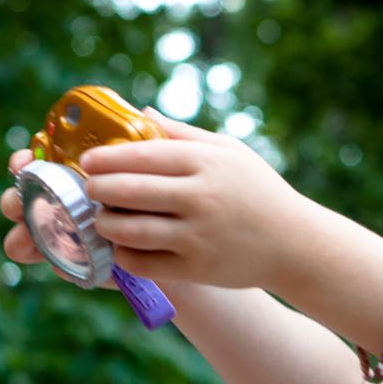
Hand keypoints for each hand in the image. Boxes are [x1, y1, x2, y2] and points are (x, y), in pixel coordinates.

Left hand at [25, 109, 327, 291]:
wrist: (295, 244)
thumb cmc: (260, 192)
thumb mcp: (231, 152)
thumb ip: (184, 134)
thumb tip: (142, 114)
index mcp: (206, 164)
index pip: (143, 155)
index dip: (108, 158)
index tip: (87, 160)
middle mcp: (200, 198)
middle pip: (130, 191)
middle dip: (98, 190)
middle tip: (87, 189)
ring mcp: (197, 236)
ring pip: (131, 229)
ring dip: (105, 224)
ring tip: (100, 218)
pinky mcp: (196, 269)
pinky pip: (144, 263)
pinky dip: (124, 254)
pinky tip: (121, 246)